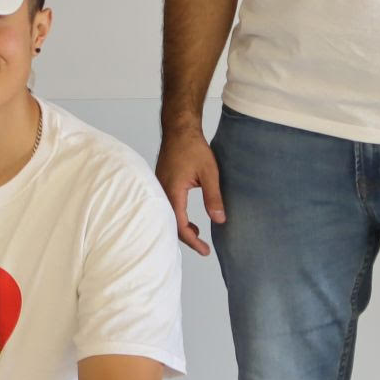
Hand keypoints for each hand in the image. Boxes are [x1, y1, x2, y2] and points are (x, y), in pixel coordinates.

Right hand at [155, 126, 224, 256]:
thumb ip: (213, 197)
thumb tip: (219, 220)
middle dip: (187, 237)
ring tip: (197, 233)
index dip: (193, 241)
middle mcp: (162, 192)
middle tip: (203, 247)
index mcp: (173, 192)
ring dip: (181, 226)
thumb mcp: (209, 173)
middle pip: (171, 224)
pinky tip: (188, 216)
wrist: (179, 129)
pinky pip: (166, 205)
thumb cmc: (193, 147)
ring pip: (168, 215)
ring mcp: (159, 187)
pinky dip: (177, 215)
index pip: (181, 225)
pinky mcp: (161, 182)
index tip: (205, 250)